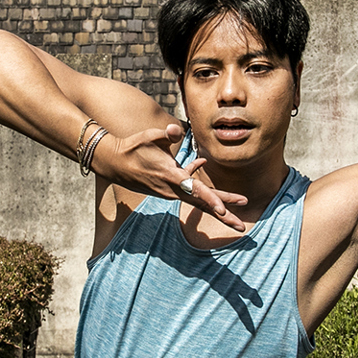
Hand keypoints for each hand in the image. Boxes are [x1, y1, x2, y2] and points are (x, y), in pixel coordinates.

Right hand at [93, 122, 248, 229]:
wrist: (114, 162)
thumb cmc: (133, 147)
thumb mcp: (150, 136)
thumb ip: (167, 134)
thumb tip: (177, 130)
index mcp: (171, 177)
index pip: (195, 191)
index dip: (211, 200)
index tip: (224, 211)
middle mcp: (173, 189)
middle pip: (203, 205)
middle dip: (223, 216)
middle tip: (242, 228)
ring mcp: (170, 192)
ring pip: (199, 200)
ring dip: (218, 204)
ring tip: (238, 205)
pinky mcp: (167, 189)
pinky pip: (189, 189)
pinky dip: (199, 184)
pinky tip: (200, 162)